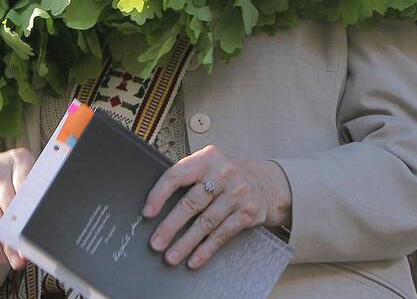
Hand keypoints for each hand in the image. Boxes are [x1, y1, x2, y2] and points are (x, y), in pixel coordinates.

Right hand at [0, 148, 34, 269]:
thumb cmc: (13, 172)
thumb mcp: (26, 167)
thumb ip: (40, 182)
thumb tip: (57, 203)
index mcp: (17, 159)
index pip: (26, 184)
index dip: (32, 207)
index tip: (39, 225)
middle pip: (10, 204)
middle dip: (19, 230)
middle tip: (29, 250)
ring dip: (6, 242)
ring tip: (17, 260)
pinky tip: (1, 256)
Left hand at [143, 144, 291, 268]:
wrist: (268, 182)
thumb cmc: (229, 176)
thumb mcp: (211, 165)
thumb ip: (189, 176)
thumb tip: (156, 203)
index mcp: (208, 158)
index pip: (178, 174)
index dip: (160, 194)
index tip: (148, 212)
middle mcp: (224, 173)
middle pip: (192, 202)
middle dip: (171, 226)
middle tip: (156, 243)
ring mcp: (237, 192)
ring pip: (206, 222)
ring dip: (186, 242)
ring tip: (171, 256)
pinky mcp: (247, 211)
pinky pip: (223, 233)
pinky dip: (207, 249)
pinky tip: (195, 259)